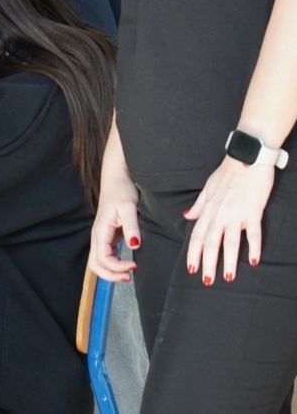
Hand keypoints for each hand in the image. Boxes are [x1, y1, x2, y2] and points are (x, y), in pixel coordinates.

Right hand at [88, 153, 140, 281]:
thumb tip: (134, 246)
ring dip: (110, 271)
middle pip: (95, 264)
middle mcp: (97, 236)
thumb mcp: (129, 207)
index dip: (117, 266)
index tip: (134, 265)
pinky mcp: (106, 236)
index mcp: (100, 230)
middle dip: (110, 275)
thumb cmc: (122, 190)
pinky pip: (105, 256)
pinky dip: (113, 264)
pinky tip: (126, 264)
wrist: (116, 178)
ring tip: (128, 274)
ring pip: (98, 262)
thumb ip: (131, 227)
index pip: (102, 257)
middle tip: (129, 277)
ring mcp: (101, 237)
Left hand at [184, 156, 274, 284]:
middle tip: (207, 281)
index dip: (193, 253)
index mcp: (208, 209)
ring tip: (227, 277)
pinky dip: (253, 248)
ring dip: (228, 261)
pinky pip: (253, 233)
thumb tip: (186, 216)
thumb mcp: (207, 188)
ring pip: (229, 242)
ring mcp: (236, 214)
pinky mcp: (253, 211)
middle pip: (211, 243)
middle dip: (207, 264)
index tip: (191, 268)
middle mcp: (219, 214)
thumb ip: (198, 205)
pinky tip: (254, 261)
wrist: (247, 158)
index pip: (197, 236)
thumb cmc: (228, 173)